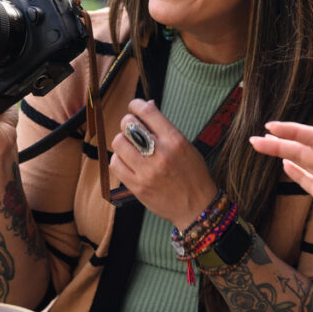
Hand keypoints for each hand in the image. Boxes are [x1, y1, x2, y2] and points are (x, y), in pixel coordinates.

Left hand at [109, 99, 217, 228]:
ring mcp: (147, 171)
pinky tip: (127, 161)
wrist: (197, 207)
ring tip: (129, 147)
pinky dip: (118, 159)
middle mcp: (160, 153)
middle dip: (127, 123)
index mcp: (175, 140)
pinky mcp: (137, 186)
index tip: (134, 107)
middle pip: (129, 125)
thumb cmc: (193, 174)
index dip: (135, 104)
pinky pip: (115, 164)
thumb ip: (165, 128)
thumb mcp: (186, 146)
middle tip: (132, 130)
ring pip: (118, 143)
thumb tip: (147, 106)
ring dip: (122, 141)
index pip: (147, 112)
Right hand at [250, 122, 312, 285]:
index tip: (271, 126)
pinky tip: (285, 167)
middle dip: (279, 142)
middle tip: (254, 138)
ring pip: (303, 163)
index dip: (293, 131)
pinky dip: (296, 174)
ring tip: (261, 146)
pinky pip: (310, 183)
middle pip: (303, 149)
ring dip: (283, 154)